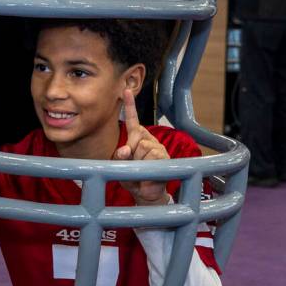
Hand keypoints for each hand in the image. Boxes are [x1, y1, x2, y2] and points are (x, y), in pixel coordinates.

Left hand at [113, 89, 170, 205]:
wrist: (147, 195)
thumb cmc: (133, 178)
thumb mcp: (121, 167)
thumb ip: (120, 156)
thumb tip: (125, 150)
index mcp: (138, 138)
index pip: (133, 120)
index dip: (129, 105)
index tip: (126, 90)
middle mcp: (149, 140)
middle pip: (136, 136)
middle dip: (130, 150)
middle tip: (133, 164)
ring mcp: (158, 148)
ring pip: (143, 146)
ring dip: (138, 160)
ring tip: (141, 170)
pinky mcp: (165, 157)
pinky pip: (152, 155)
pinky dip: (147, 164)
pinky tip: (149, 173)